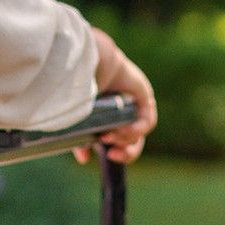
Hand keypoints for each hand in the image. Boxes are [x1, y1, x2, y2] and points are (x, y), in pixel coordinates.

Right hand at [79, 27, 155, 163]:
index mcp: (109, 116)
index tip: (106, 156)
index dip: (119, 153)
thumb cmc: (77, 87)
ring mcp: (135, 104)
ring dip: (124, 139)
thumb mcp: (79, 119)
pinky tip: (124, 129)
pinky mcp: (145, 97)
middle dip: (126, 152)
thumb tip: (84, 159)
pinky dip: (136, 129)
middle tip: (113, 154)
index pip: (121, 142)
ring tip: (109, 135)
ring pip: (138, 133)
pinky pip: (148, 121)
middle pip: (134, 141)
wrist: (87, 65)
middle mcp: (123, 111)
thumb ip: (82, 139)